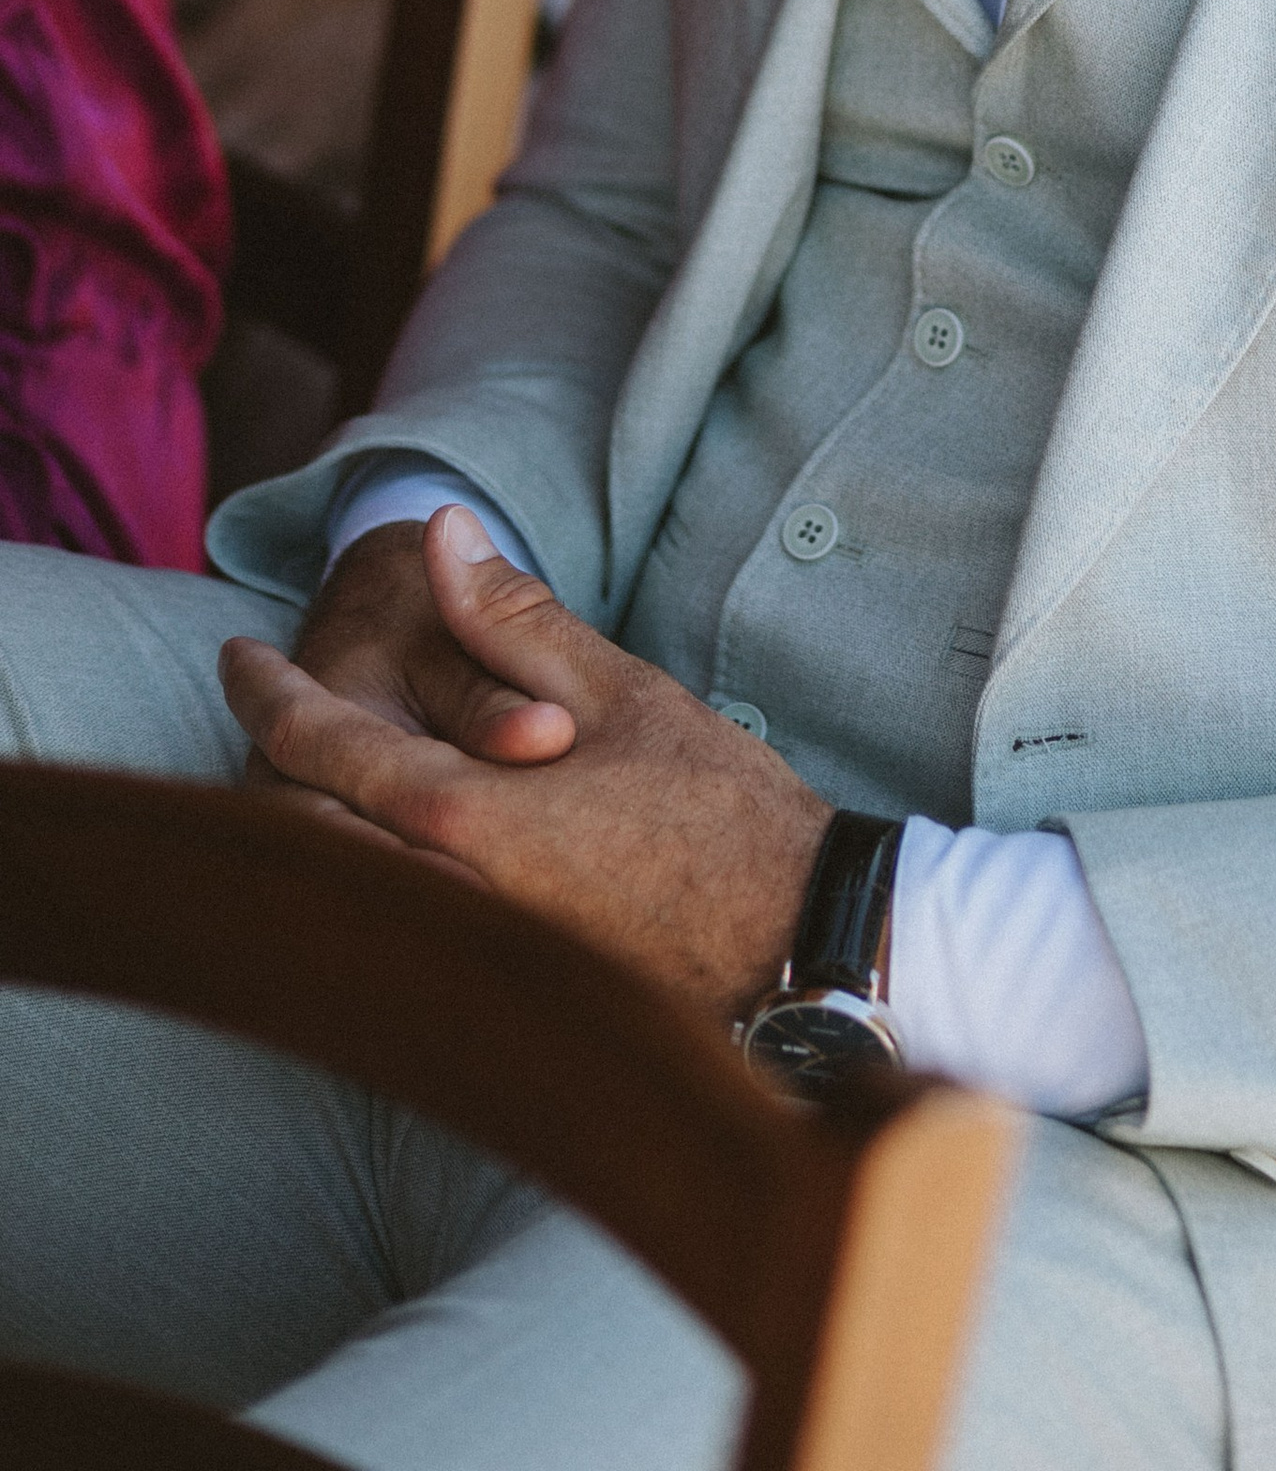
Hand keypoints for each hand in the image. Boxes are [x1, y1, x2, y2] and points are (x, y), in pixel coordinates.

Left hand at [221, 505, 828, 1019]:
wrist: (790, 942)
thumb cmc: (718, 810)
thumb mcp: (619, 691)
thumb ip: (512, 616)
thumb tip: (437, 533)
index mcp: (458, 817)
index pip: (311, 745)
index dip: (262, 690)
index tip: (237, 652)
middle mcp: (434, 900)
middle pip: (292, 831)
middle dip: (266, 763)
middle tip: (267, 702)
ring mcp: (453, 957)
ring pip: (328, 887)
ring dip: (304, 821)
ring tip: (311, 763)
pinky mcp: (483, 991)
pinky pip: (379, 927)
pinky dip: (352, 875)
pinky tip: (380, 842)